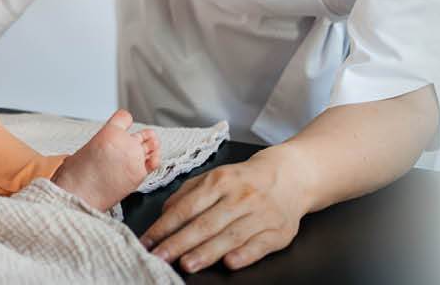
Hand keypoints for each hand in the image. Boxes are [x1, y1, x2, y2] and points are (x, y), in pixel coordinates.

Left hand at [139, 148, 313, 272]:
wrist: (292, 176)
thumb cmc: (245, 180)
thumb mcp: (215, 177)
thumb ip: (187, 193)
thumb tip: (165, 214)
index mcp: (220, 181)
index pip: (187, 207)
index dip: (165, 226)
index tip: (148, 242)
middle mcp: (240, 197)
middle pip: (205, 223)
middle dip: (179, 243)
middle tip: (160, 258)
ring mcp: (261, 215)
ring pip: (230, 236)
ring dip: (207, 252)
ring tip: (187, 264)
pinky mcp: (278, 231)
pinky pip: (260, 244)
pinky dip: (245, 254)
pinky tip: (229, 262)